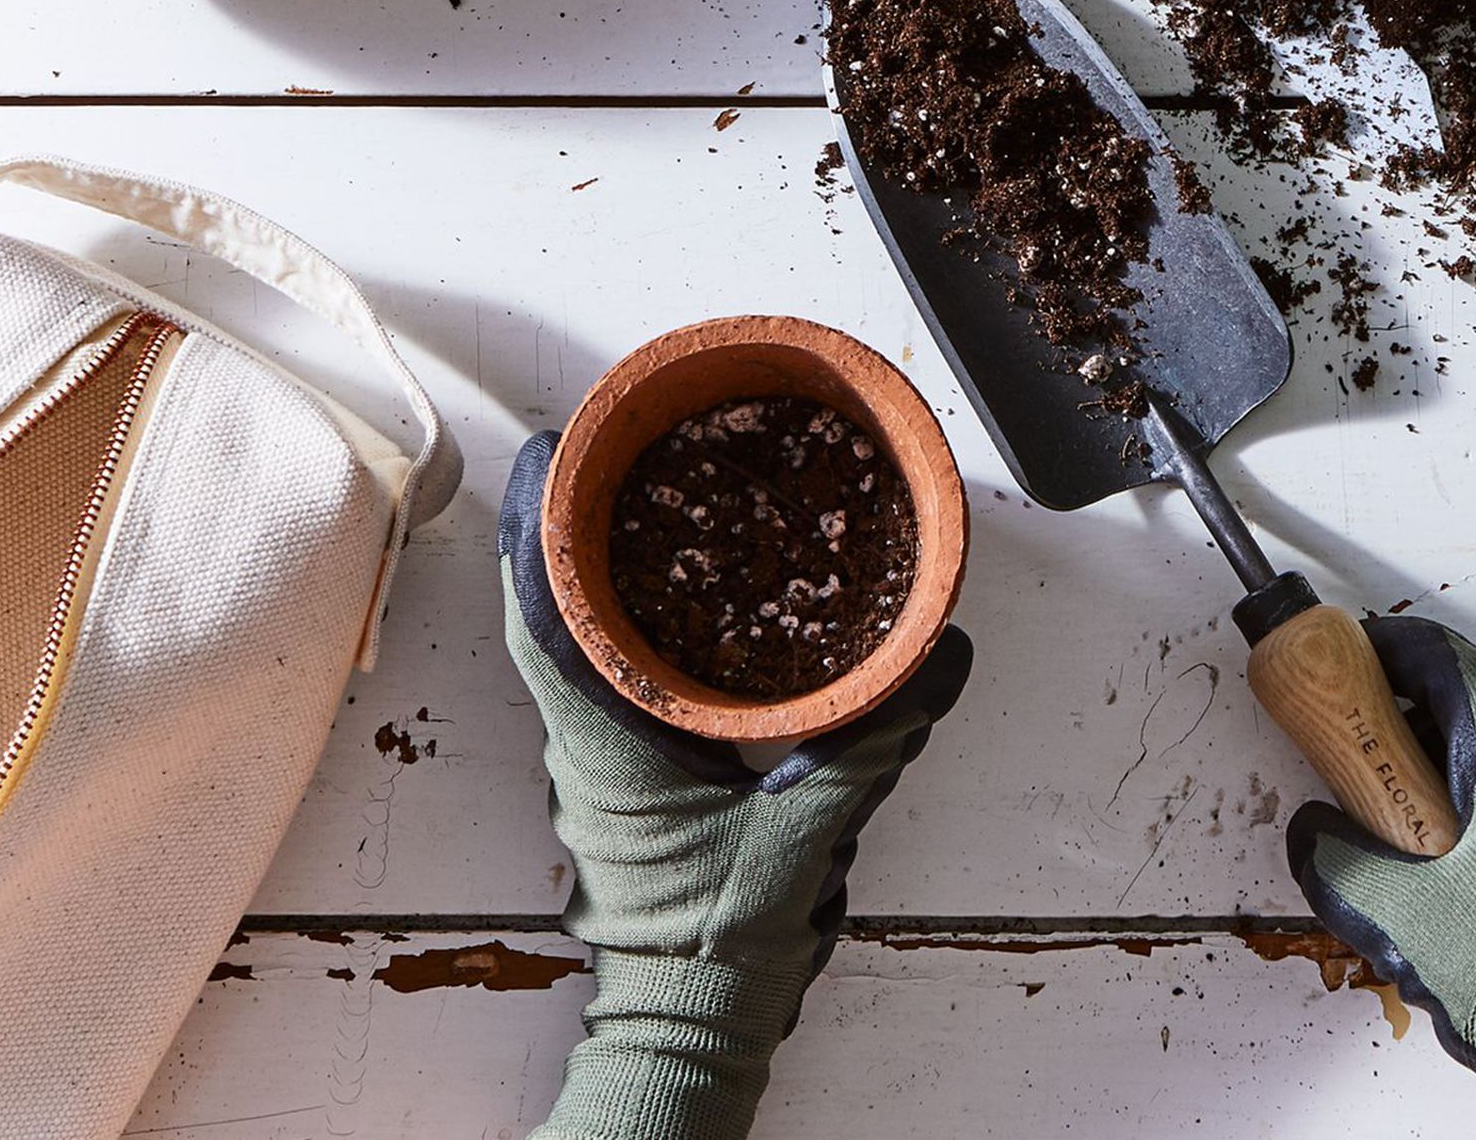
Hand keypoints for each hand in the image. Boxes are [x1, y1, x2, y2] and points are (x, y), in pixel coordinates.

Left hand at [499, 432, 970, 1139]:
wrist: (688, 1024)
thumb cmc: (719, 946)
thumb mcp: (807, 834)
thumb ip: (873, 745)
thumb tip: (939, 658)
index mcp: (605, 745)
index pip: (545, 616)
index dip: (536, 527)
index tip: (549, 454)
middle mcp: (583, 748)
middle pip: (550, 612)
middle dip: (567, 525)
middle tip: (605, 450)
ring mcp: (597, 768)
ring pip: (573, 644)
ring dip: (588, 572)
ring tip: (633, 500)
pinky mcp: (623, 786)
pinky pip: (606, 681)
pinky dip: (621, 623)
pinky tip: (672, 599)